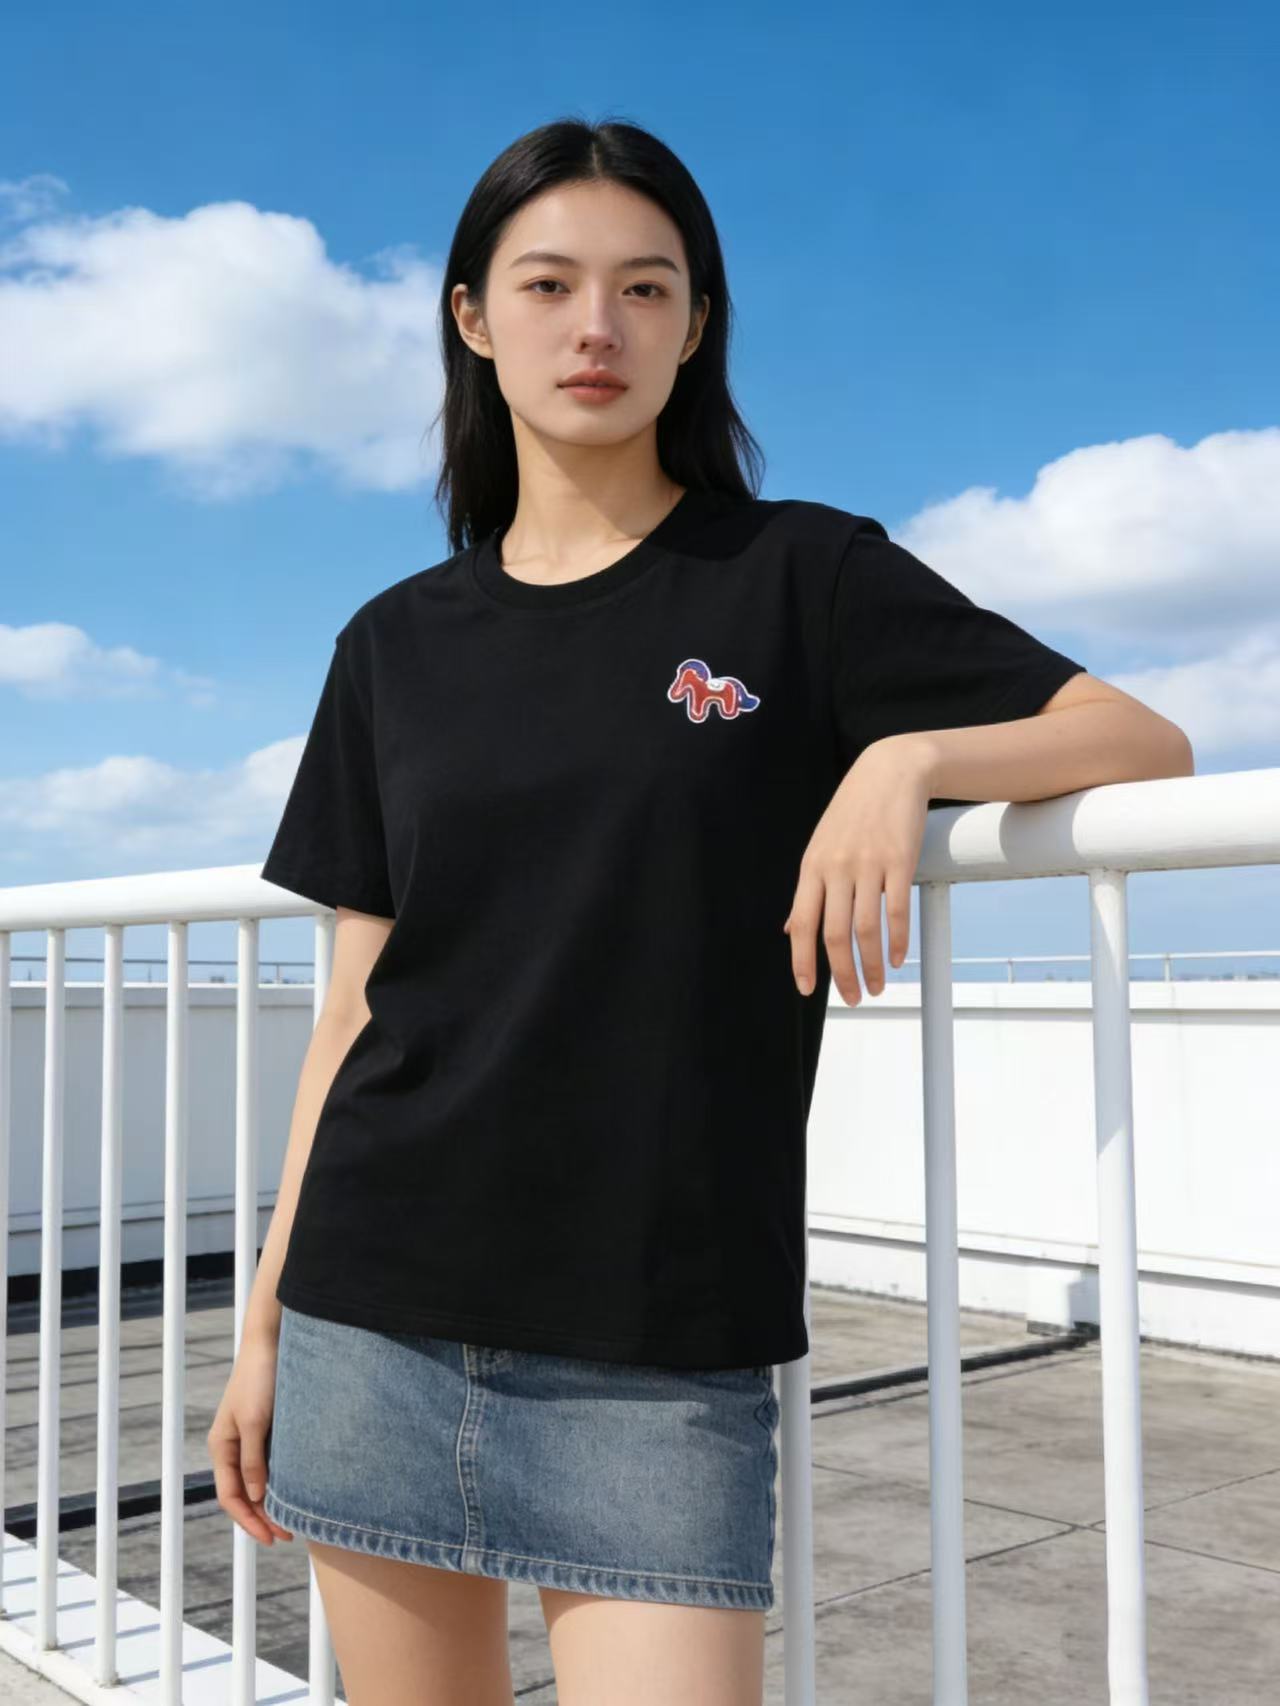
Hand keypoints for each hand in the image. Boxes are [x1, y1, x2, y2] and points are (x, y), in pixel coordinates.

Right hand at [207, 1329, 294, 1545]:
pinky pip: (270, 1465)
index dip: (249, 1521)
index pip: (231, 1496)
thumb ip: (252, 1460)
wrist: (273, 1341)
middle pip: (243, 1494)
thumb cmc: (261, 1377)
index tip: (272, 1537)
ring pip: (257, 1482)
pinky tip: (295, 1492)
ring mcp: (249, 1438)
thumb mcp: (255, 1421)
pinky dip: (279, 1482)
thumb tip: (254, 1497)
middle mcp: (232, 1446)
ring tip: (293, 1522)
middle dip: (262, 1517)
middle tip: (288, 1536)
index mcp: (221, 1446)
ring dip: (271, 1503)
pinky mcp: (267, 1429)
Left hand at [783, 737, 931, 1003]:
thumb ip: (808, 891)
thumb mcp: (820, 847)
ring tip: (877, 986)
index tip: (806, 990)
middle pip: (834, 934)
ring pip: (866, 929)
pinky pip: (896, 910)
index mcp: (812, 868)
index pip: (803, 924)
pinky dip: (896, 941)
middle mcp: (836, 868)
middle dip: (842, 974)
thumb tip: (791, 929)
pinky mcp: (900, 860)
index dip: (802, 962)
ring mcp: (868, 864)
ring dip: (872, 965)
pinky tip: (897, 959)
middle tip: (853, 997)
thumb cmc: (853, 813)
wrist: (891, 771)